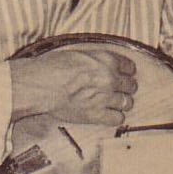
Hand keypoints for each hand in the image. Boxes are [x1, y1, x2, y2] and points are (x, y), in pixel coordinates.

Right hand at [9, 45, 137, 128]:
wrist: (41, 85)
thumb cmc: (52, 67)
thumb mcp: (78, 54)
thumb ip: (96, 59)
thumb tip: (103, 63)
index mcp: (106, 60)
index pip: (129, 67)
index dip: (126, 71)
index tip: (122, 74)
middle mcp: (110, 78)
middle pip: (131, 86)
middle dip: (124, 87)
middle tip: (115, 89)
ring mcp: (105, 97)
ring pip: (127, 103)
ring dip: (120, 103)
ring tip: (111, 102)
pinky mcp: (97, 114)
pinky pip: (117, 119)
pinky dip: (114, 117)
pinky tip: (107, 114)